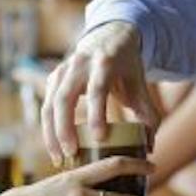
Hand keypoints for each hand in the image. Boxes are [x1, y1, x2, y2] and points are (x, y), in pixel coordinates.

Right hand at [40, 21, 159, 164]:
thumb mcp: (139, 83)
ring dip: (51, 133)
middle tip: (71, 154)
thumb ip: (148, 113)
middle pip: (64, 97)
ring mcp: (63, 70)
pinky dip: (48, 128)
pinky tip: (55, 148)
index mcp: (104, 62)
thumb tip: (149, 147)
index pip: (98, 89)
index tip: (99, 138)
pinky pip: (46, 106)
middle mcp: (79, 64)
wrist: (108, 37)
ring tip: (59, 158)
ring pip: (50, 103)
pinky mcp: (54, 78)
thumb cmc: (126, 66)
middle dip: (65, 128)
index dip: (97, 114)